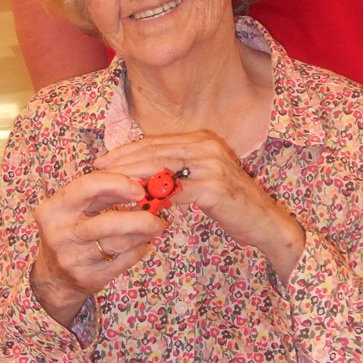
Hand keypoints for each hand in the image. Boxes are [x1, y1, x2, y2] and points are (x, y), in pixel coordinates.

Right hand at [31, 171, 165, 324]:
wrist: (52, 277)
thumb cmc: (69, 231)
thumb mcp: (74, 207)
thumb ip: (102, 192)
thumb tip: (139, 181)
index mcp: (53, 209)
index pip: (87, 186)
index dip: (118, 183)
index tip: (140, 188)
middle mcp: (59, 234)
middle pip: (108, 221)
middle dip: (140, 217)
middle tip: (157, 214)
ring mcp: (73, 259)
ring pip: (120, 243)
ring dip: (144, 233)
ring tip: (153, 226)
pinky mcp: (88, 278)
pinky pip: (124, 260)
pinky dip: (138, 248)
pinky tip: (141, 242)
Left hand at [94, 132, 304, 281]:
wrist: (265, 222)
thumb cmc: (231, 203)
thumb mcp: (202, 179)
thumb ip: (177, 172)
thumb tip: (141, 174)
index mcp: (202, 140)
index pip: (156, 142)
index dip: (126, 150)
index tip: (102, 160)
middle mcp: (207, 147)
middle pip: (154, 151)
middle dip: (122, 161)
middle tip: (97, 171)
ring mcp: (211, 166)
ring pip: (160, 168)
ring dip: (131, 178)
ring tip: (109, 187)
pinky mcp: (213, 188)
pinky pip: (174, 193)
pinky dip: (153, 199)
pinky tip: (136, 206)